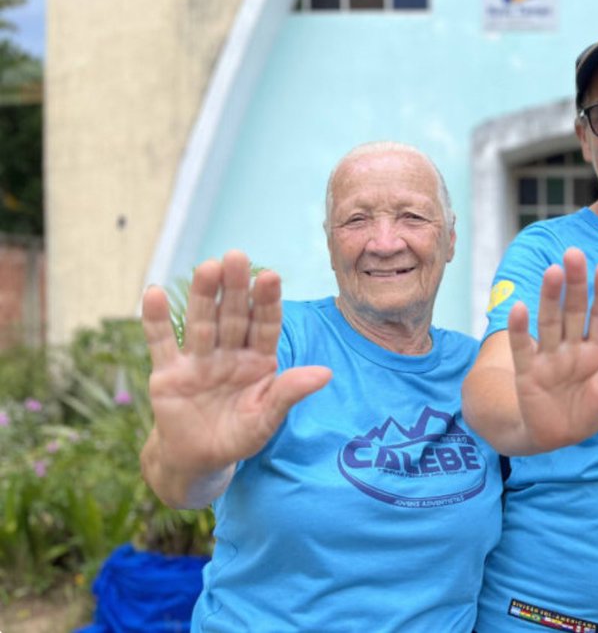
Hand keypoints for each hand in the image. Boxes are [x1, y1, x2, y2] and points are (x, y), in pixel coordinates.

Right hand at [141, 250, 331, 505]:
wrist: (200, 459)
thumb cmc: (240, 435)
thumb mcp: (268, 417)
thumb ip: (290, 392)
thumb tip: (326, 373)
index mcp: (258, 360)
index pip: (265, 326)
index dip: (267, 302)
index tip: (271, 276)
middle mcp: (229, 353)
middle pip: (232, 316)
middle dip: (235, 288)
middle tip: (238, 256)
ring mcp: (198, 360)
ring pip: (201, 322)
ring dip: (202, 295)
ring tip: (207, 267)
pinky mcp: (168, 373)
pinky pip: (162, 343)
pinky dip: (156, 320)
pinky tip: (154, 293)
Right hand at [506, 247, 597, 451]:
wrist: (555, 437)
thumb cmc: (587, 413)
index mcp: (597, 349)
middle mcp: (572, 347)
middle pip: (574, 310)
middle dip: (575, 284)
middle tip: (574, 253)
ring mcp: (549, 356)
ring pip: (550, 321)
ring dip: (550, 297)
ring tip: (553, 272)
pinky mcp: (528, 371)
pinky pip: (523, 347)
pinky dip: (519, 329)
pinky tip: (519, 308)